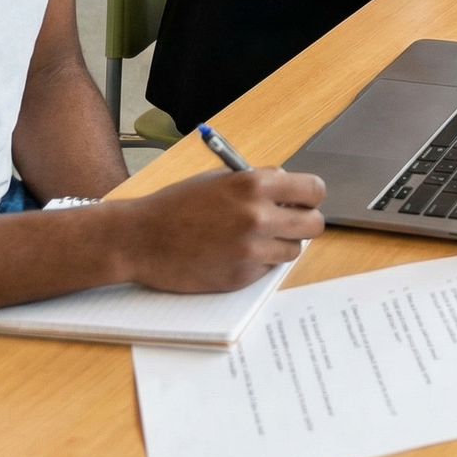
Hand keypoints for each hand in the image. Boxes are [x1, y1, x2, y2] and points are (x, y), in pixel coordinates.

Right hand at [119, 167, 325, 293]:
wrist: (141, 238)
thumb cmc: (180, 204)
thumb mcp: (224, 179)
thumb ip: (261, 183)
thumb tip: (292, 192)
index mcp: (255, 184)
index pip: (314, 190)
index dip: (310, 196)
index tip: (303, 200)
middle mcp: (258, 216)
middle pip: (314, 224)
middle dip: (304, 222)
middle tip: (288, 222)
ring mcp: (250, 250)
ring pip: (294, 249)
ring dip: (282, 244)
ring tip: (257, 239)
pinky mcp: (240, 277)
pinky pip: (268, 269)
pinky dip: (259, 263)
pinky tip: (235, 254)